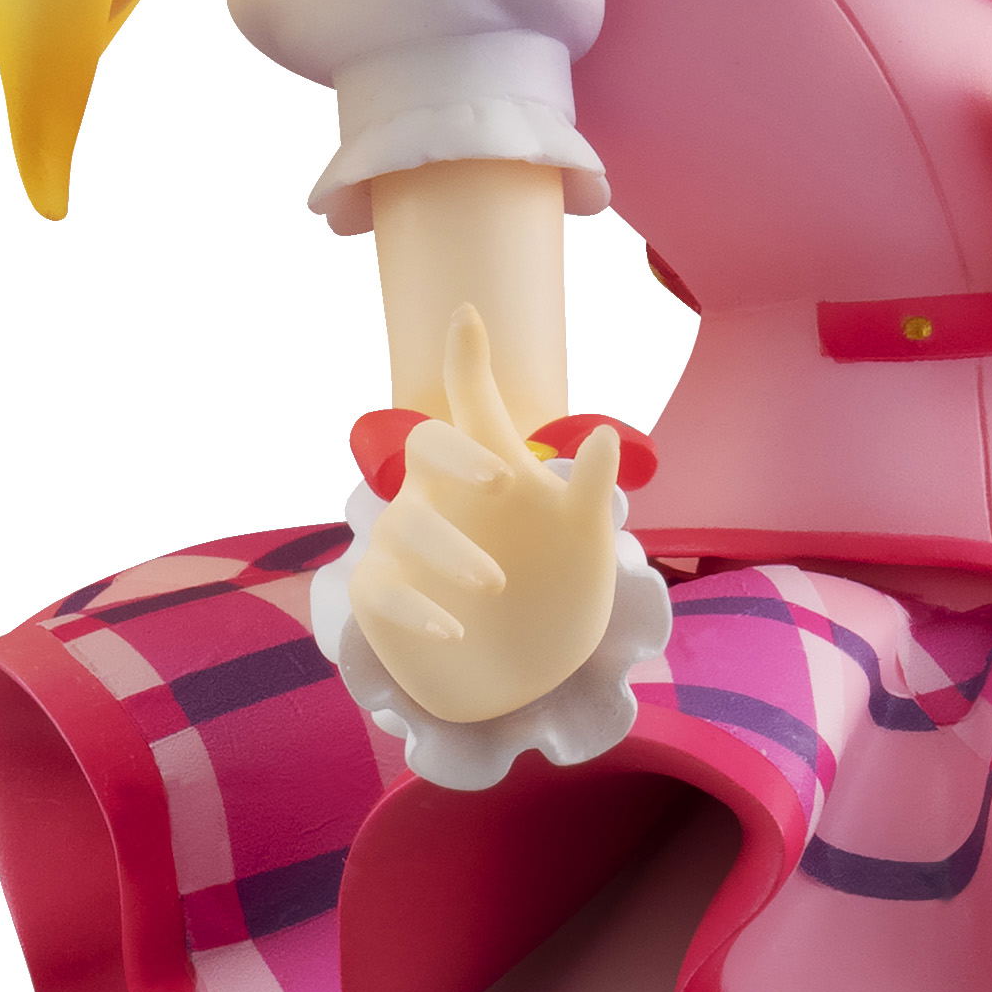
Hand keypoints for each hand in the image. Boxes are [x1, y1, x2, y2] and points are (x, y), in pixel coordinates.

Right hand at [352, 306, 623, 727]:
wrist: (525, 674)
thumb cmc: (554, 591)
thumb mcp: (586, 547)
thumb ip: (591, 493)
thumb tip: (609, 434)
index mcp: (488, 469)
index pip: (470, 405)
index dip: (467, 362)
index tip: (469, 318)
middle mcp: (438, 496)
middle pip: (428, 448)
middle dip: (461, 456)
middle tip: (503, 480)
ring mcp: (404, 544)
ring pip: (408, 525)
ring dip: (450, 551)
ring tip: (497, 585)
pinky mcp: (381, 594)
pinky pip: (384, 589)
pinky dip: (417, 608)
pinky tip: (454, 629)